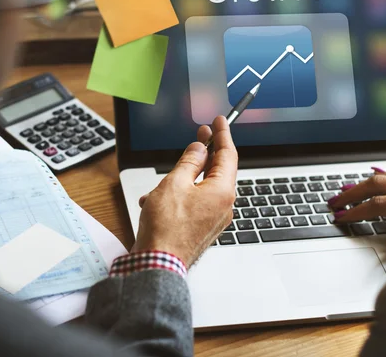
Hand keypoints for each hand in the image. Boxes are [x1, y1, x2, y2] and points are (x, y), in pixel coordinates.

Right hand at [131, 116, 237, 267]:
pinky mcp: (203, 228)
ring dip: (183, 180)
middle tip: (201, 134)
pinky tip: (158, 201)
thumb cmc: (166, 228)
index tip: (219, 121)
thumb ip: (189, 162)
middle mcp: (223, 205)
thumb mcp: (174, 183)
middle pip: (218, 170)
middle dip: (205, 153)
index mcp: (222, 192)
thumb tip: (199, 149)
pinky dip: (179, 196)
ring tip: (161, 183)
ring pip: (202, 187)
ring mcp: (214, 218)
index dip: (222, 134)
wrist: (158, 264)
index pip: (228, 155)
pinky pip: (195, 203)